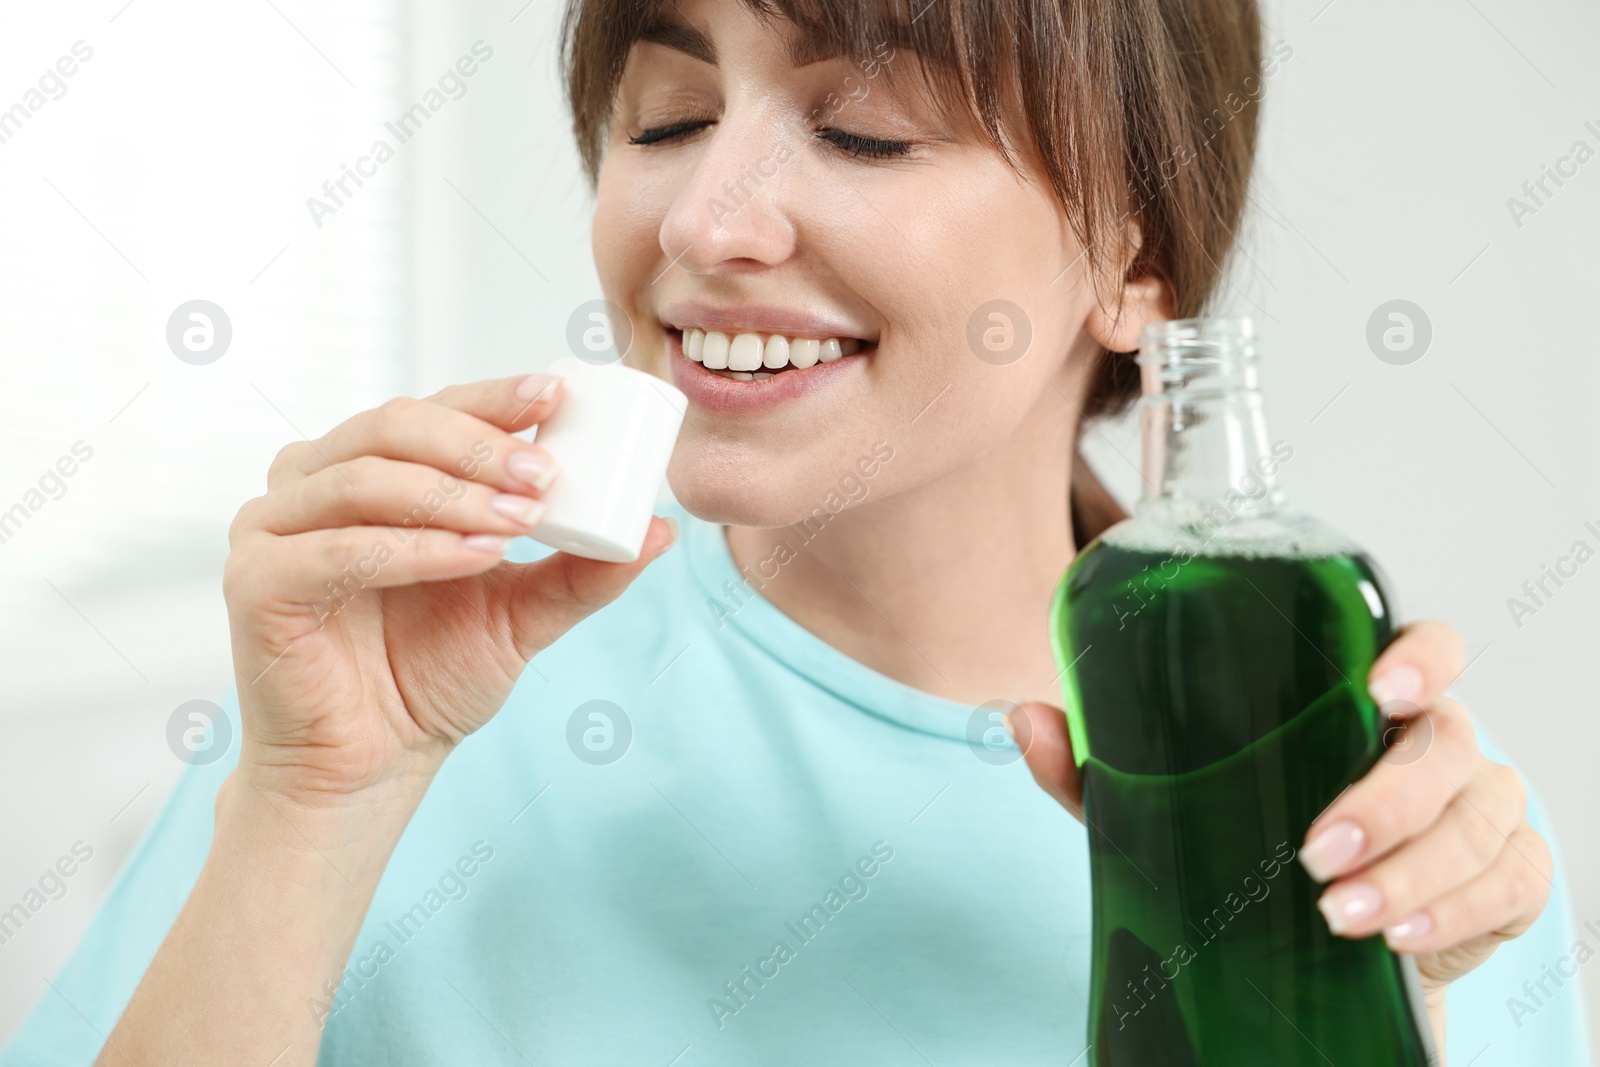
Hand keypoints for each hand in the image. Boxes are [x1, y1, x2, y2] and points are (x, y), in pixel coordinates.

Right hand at [223, 374, 678, 807]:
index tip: (556, 394)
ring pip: (364, 478)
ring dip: (451, 493)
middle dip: (478, 444)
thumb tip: (660, 530)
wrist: (374, 765)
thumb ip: (581, 569)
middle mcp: (313, 484)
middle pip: (393, 426)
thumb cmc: (431, 677)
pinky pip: (336, 550)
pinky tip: (475, 557)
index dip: (492, 398)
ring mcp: (274, 530)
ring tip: (521, 519)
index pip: (432, 411)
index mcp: (369, 471)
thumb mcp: (524, 614)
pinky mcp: (256, 584)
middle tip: (546, 471)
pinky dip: (413, 549)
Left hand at [1010, 620, 1552, 1051]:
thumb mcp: (1166, 803)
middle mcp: (1435, 743)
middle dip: (1390, 799)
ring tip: (1339, 915)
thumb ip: (1099, 766)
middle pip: (1450, 742)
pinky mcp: (1505, 880)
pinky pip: (1511, 885)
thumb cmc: (1247, 842)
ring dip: (1414, 872)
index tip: (1378, 686)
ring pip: (1481, 821)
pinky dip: (1457, 913)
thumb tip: (1024, 717)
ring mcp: (1481, 808)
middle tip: (1317, 851)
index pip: (1426, 648)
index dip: (1420, 656)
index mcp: (1364, 702)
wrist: (1310, 945)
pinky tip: (1398, 938)